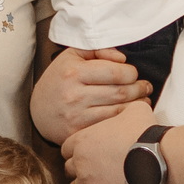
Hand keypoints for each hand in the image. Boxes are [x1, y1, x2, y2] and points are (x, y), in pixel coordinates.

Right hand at [30, 46, 150, 144]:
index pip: (116, 72)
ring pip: (118, 111)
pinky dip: (123, 120)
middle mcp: (74, 95)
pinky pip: (109, 126)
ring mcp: (76, 116)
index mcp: (74, 72)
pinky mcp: (77, 133)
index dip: (132, 73)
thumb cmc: (59, 80)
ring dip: (137, 105)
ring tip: (143, 100)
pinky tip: (129, 114)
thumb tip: (123, 59)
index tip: (133, 74)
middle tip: (146, 87)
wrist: (37, 111)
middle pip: (121, 92)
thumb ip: (98, 50)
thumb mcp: (72, 56)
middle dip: (139, 89)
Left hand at [62, 100, 155, 183]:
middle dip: (76, 171)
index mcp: (83, 141)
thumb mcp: (134, 110)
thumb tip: (132, 103)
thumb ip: (125, 108)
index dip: (73, 151)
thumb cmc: (143, 131)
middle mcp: (81, 163)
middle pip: (68, 170)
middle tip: (86, 172)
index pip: (66, 148)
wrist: (154, 156)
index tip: (81, 153)